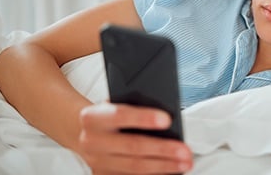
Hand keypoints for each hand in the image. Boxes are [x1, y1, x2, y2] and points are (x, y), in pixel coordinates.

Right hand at [77, 102, 192, 173]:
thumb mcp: (116, 103)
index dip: (144, 118)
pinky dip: (155, 174)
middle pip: (132, 146)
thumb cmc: (109, 116)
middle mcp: (92, 141)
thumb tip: (166, 116)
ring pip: (134, 167)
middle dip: (163, 149)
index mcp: (93, 117)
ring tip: (184, 163)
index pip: (121, 115)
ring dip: (164, 166)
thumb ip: (135, 106)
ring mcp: (97, 162)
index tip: (167, 120)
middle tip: (185, 150)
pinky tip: (170, 171)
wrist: (85, 133)